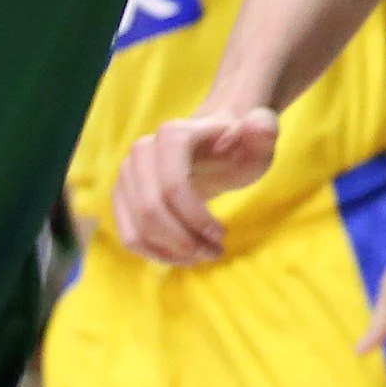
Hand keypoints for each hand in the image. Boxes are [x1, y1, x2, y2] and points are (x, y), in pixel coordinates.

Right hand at [111, 107, 278, 264]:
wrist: (214, 147)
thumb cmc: (239, 147)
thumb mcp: (258, 140)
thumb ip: (263, 131)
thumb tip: (261, 129)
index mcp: (172, 135)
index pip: (172, 187)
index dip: (196, 218)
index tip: (222, 234)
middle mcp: (141, 151)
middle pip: (152, 210)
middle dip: (184, 240)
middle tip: (215, 252)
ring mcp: (126, 174)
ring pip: (138, 228)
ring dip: (172, 252)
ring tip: (204, 255)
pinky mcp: (122, 196)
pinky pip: (129, 235)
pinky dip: (155, 254)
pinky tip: (184, 257)